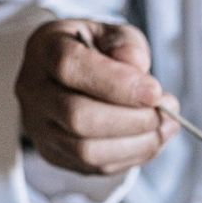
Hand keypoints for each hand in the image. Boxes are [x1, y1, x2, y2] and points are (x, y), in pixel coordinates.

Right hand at [15, 19, 179, 174]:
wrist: (74, 78)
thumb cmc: (98, 53)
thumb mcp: (115, 35)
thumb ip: (128, 46)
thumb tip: (138, 68)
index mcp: (45, 50)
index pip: (71, 67)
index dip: (118, 83)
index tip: (155, 91)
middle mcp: (35, 91)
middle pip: (79, 118)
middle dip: (134, 119)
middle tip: (166, 111)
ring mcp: (42, 128)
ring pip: (88, 151)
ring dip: (139, 143)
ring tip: (167, 125)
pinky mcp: (58, 156)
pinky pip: (98, 167)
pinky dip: (134, 155)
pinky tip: (153, 138)